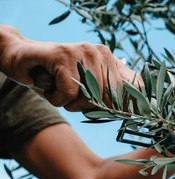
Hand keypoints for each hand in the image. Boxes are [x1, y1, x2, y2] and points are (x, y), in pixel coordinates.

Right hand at [0, 25, 142, 110]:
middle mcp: (100, 52)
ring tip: (60, 90)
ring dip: (71, 104)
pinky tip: (50, 87)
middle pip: (111, 98)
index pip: (135, 85)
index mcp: (110, 60)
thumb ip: (110, 94)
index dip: (133, 105)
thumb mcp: (88, 88)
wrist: (23, 60)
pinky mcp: (63, 54)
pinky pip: (68, 93)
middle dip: (91, 108)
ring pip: (89, 97)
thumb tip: (135, 111)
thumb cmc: (58, 79)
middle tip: (74, 100)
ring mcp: (83, 51)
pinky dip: (56, 99)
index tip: (126, 116)